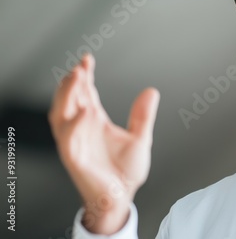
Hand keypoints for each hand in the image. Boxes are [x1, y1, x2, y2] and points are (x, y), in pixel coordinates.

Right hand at [49, 54, 159, 233]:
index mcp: (94, 121)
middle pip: (69, 99)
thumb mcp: (140, 138)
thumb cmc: (125, 171)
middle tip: (80, 67)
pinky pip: (69, 140)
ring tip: (76, 78)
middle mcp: (82, 128)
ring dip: (67, 96)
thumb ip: (143, 115)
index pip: (85, 93)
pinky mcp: (75, 158)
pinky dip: (75, 125)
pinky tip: (85, 112)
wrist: (122, 197)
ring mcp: (76, 142)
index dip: (84, 76)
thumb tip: (151, 92)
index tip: (87, 60)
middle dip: (72, 82)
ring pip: (61, 115)